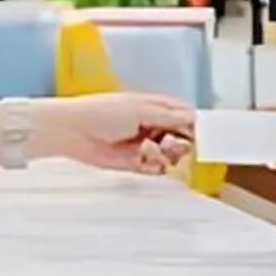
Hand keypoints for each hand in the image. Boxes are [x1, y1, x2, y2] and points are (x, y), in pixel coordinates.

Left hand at [31, 93, 195, 174]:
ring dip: (170, 155)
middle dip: (184, 142)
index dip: (195, 124)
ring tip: (161, 151)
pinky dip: (155, 167)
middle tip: (178, 144)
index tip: (204, 134)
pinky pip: (154, 168)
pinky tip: (148, 162)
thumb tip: (194, 118)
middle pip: (180, 136)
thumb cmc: (101, 112)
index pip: (183, 114)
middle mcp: (151, 125)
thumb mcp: (139, 109)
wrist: (71, 131)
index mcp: (154, 106)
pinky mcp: (133, 163)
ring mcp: (143, 144)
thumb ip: (168, 116)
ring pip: (170, 154)